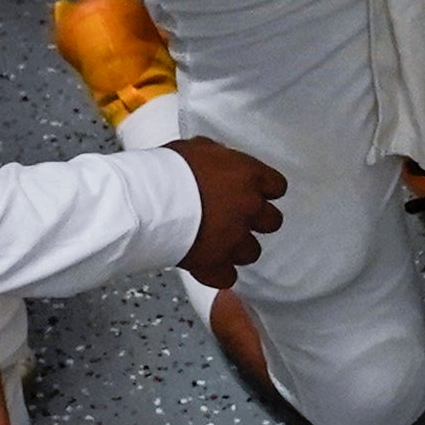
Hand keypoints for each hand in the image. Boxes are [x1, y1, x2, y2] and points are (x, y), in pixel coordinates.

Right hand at [169, 136, 283, 287]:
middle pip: (272, 222)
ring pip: (252, 252)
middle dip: (256, 221)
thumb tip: (220, 161)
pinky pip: (228, 276)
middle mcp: (250, 209)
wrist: (147, 200)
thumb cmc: (168, 170)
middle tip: (235, 218)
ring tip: (216, 241)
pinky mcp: (216, 265)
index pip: (277, 186)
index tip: (254, 192)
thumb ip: (220, 159)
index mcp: (249, 177)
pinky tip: (206, 263)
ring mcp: (235, 240)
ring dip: (237, 247)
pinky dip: (218, 272)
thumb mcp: (198, 148)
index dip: (264, 191)